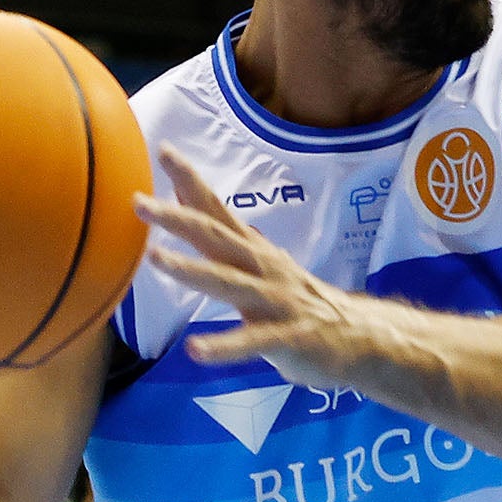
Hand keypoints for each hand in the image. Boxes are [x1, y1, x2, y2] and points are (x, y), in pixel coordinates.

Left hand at [136, 149, 359, 387]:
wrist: (362, 337)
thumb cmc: (301, 303)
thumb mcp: (263, 265)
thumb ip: (226, 239)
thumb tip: (192, 203)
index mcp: (255, 252)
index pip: (218, 209)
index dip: (191, 180)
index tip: (164, 150)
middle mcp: (264, 269)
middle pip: (216, 238)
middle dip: (177, 219)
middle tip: (139, 203)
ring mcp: (276, 303)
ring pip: (229, 283)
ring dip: (192, 270)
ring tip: (156, 260)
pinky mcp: (288, 338)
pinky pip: (253, 343)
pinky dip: (224, 347)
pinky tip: (196, 351)